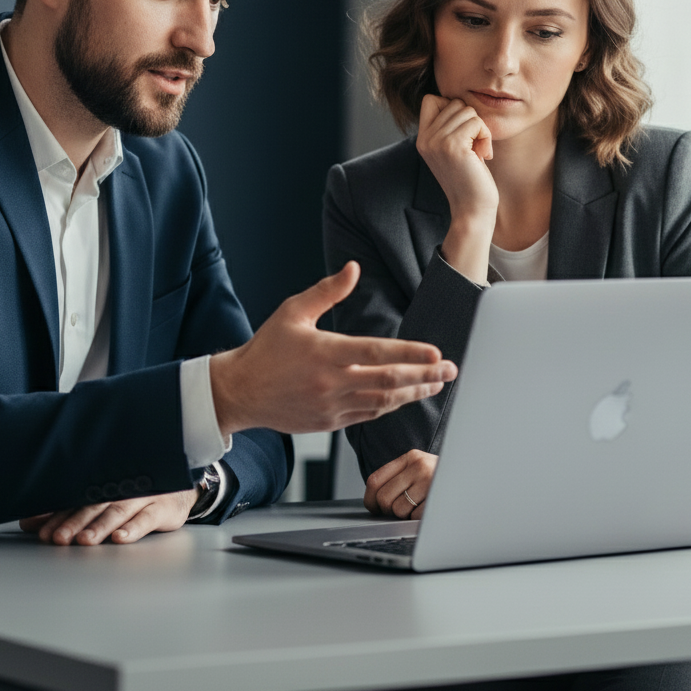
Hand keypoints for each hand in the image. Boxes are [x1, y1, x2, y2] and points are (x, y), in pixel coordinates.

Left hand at [19, 488, 198, 544]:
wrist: (179, 490)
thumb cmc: (134, 496)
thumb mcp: (100, 501)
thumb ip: (65, 511)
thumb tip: (29, 521)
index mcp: (103, 485)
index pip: (76, 500)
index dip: (59, 516)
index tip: (42, 532)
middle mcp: (120, 488)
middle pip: (94, 506)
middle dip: (75, 522)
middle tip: (59, 538)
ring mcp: (142, 497)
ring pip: (118, 511)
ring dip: (100, 526)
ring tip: (85, 540)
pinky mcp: (162, 508)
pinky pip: (146, 518)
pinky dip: (133, 528)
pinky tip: (120, 538)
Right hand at [210, 262, 456, 435]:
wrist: (241, 391)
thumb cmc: (266, 349)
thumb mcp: (293, 311)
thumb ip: (327, 290)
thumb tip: (354, 268)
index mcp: (325, 352)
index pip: (377, 353)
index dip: (410, 354)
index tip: (436, 352)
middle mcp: (331, 382)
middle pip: (389, 381)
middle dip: (425, 375)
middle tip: (450, 370)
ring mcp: (332, 406)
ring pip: (383, 402)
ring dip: (413, 393)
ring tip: (436, 384)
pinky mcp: (329, 422)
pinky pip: (368, 415)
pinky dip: (390, 406)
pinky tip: (405, 398)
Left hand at [364, 449, 437, 520]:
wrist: (476, 483)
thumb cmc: (441, 480)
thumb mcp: (421, 469)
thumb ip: (400, 478)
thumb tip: (376, 501)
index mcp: (410, 458)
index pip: (375, 479)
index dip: (370, 499)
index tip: (373, 508)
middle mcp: (419, 466)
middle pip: (384, 497)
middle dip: (389, 510)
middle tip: (401, 509)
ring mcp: (429, 482)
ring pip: (398, 510)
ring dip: (406, 516)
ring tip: (419, 507)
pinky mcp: (437, 499)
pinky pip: (415, 518)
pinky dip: (419, 520)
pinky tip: (428, 510)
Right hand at [417, 95, 497, 283]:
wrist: (472, 209)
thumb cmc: (470, 178)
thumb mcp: (453, 148)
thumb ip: (449, 126)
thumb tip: (457, 99)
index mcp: (422, 138)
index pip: (431, 99)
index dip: (452, 109)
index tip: (462, 134)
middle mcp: (425, 139)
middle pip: (454, 103)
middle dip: (471, 122)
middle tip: (473, 147)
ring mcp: (437, 142)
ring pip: (467, 110)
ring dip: (480, 130)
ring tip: (477, 152)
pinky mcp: (453, 146)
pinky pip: (477, 122)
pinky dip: (485, 136)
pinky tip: (482, 156)